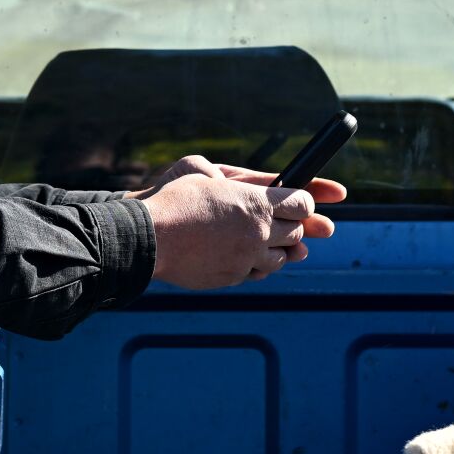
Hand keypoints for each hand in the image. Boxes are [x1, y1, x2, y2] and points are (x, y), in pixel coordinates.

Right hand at [136, 173, 325, 289]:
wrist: (150, 238)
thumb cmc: (175, 201)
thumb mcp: (206, 176)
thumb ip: (239, 185)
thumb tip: (254, 195)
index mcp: (256, 203)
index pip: (302, 204)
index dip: (304, 202)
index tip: (299, 202)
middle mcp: (258, 232)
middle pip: (296, 232)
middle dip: (290, 226)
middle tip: (280, 221)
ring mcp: (246, 258)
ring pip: (280, 258)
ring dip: (276, 249)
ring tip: (259, 240)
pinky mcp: (232, 277)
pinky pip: (255, 273)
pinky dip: (254, 264)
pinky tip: (240, 255)